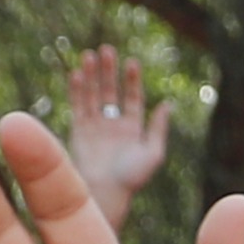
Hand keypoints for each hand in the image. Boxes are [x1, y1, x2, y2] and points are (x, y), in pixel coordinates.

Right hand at [60, 42, 171, 222]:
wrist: (105, 193)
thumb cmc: (131, 177)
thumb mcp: (153, 152)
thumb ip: (158, 128)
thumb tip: (167, 103)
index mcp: (132, 129)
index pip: (132, 98)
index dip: (132, 80)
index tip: (132, 62)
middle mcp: (113, 125)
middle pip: (110, 91)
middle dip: (109, 71)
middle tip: (107, 50)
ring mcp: (95, 127)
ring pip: (92, 95)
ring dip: (91, 75)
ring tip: (90, 55)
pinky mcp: (78, 131)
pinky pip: (77, 106)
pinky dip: (77, 90)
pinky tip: (76, 74)